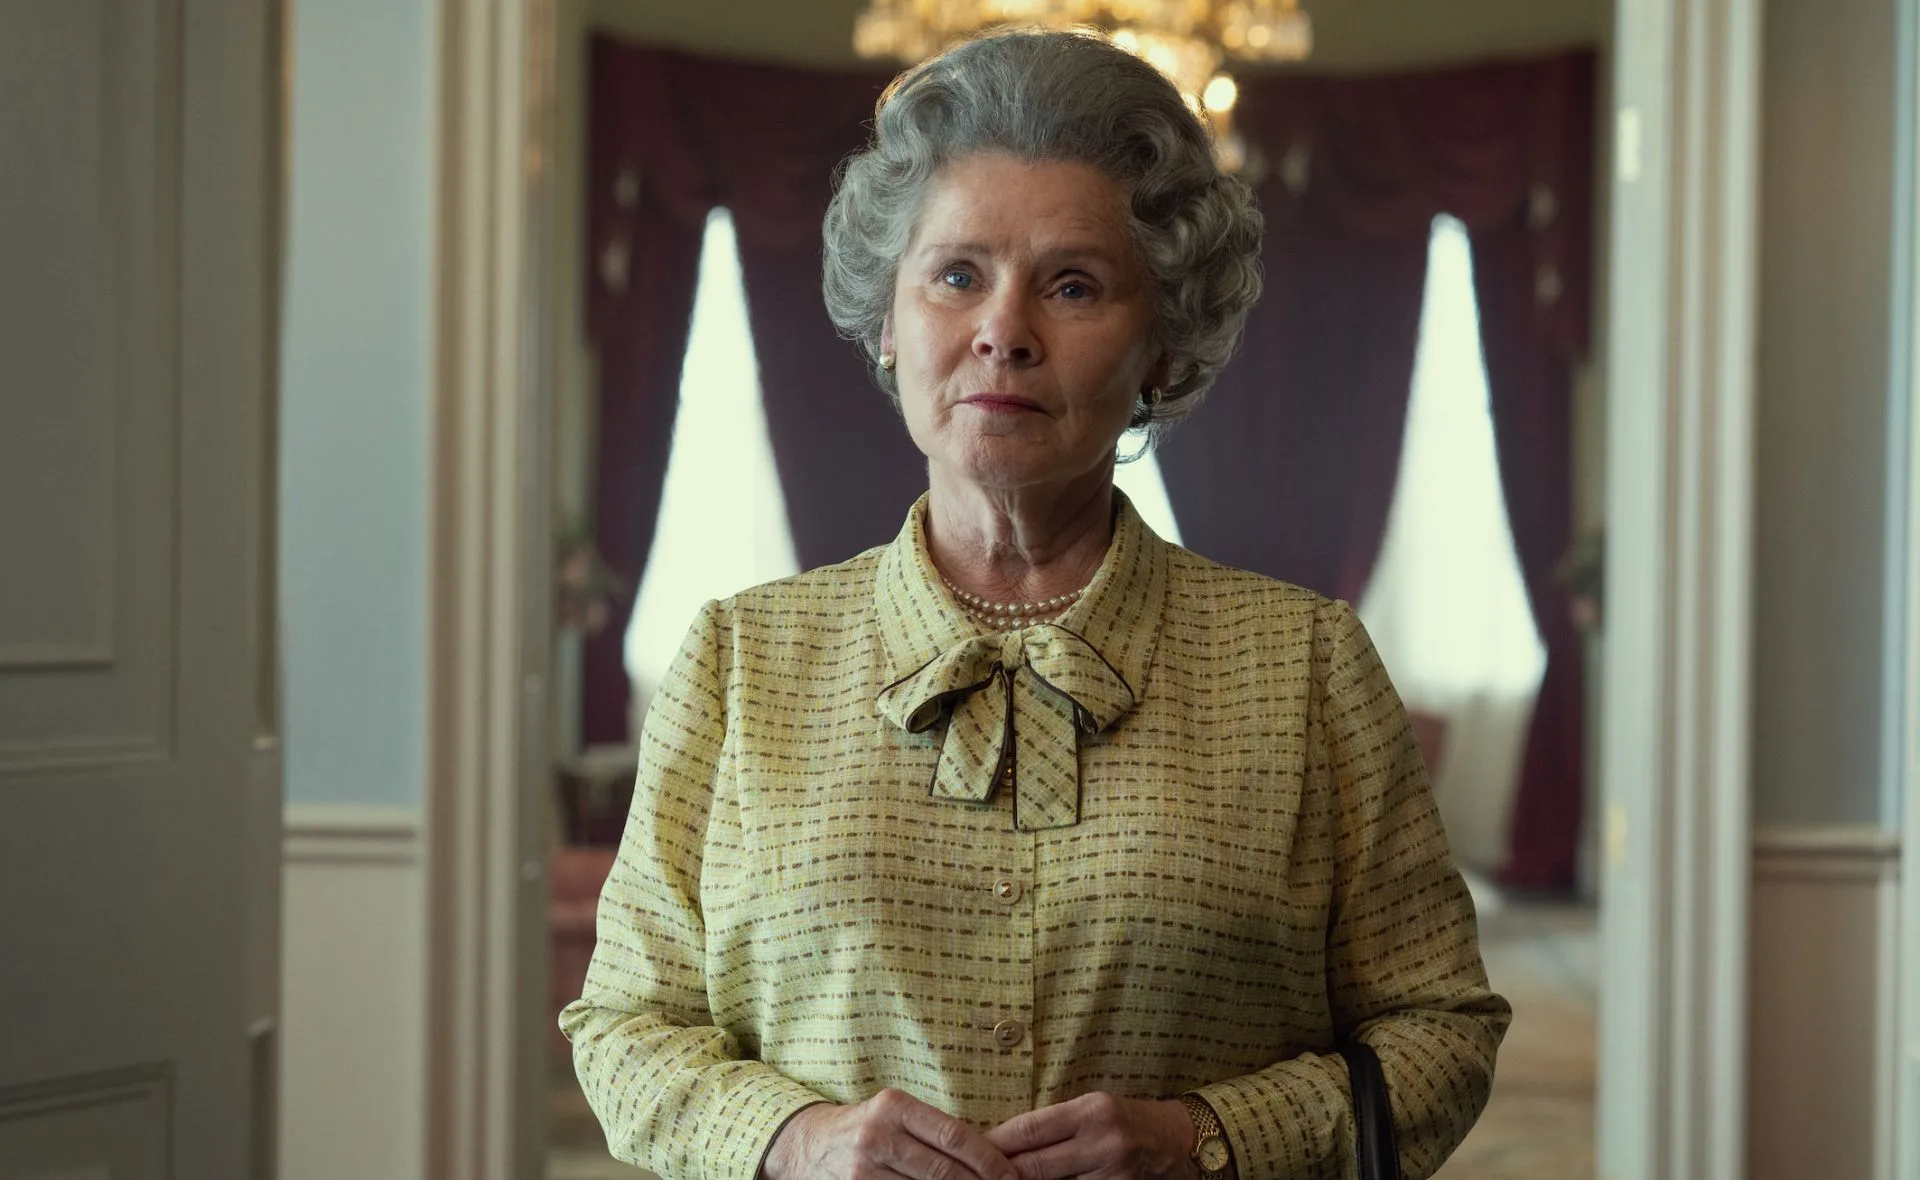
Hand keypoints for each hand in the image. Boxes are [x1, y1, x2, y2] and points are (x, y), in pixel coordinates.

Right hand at [763, 1088, 1018, 1179]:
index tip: (1012, 1177)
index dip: (990, 1162)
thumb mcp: (897, 1115)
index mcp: (895, 1106)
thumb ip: (936, 1133)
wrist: (807, 1145)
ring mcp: (863, 1169)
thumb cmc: (868, 1128)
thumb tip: (992, 1160)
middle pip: (944, 1172)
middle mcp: (877, 1135)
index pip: (955, 1137)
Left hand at [986, 1093, 1196, 1179]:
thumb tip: (1001, 1142)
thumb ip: (1054, 1125)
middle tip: (975, 1175)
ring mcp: (1113, 1177)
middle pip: (1035, 1166)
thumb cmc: (1125, 1121)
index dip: (995, 1143)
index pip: (1030, 1129)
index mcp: (1092, 1112)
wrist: (1178, 1145)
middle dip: (1001, 1174)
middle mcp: (1103, 1144)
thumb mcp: (1092, 1109)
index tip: (970, 1152)